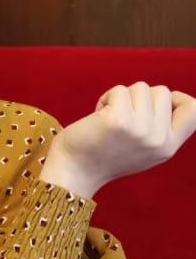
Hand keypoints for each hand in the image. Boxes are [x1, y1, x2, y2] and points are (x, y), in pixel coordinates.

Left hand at [39, 82, 195, 198]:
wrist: (75, 170)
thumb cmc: (105, 153)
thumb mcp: (144, 147)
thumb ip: (160, 128)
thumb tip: (172, 96)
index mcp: (168, 147)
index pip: (194, 110)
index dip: (179, 97)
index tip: (159, 101)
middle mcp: (159, 140)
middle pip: (162, 91)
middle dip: (139, 97)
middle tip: (123, 115)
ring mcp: (140, 130)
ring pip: (141, 87)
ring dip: (121, 97)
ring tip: (109, 117)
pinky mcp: (120, 120)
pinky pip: (119, 90)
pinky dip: (106, 98)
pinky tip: (98, 116)